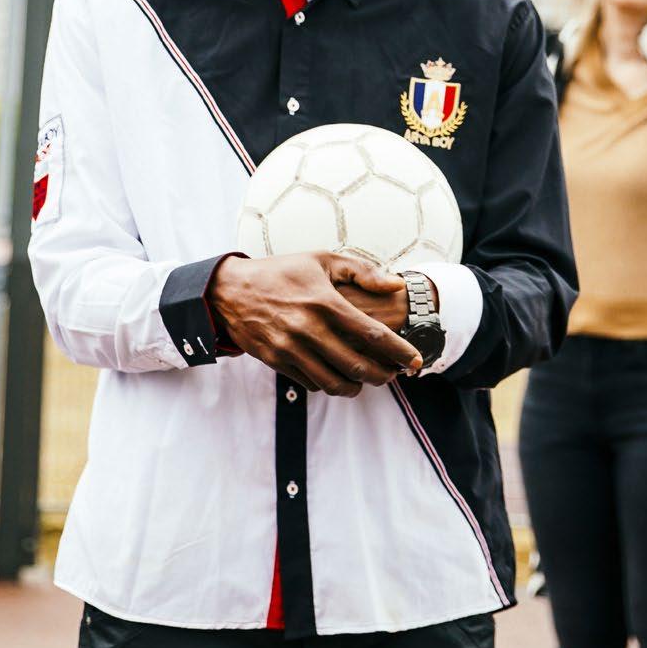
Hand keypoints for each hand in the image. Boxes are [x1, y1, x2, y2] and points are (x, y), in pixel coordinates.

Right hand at [208, 253, 420, 395]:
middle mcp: (308, 328)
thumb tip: (397, 284)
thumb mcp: (322, 260)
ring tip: (368, 380)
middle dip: (383, 376)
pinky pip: (311, 383)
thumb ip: (363, 271)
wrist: (231, 289)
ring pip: (334, 383)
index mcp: (325, 302)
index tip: (415, 360)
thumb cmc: (283, 272)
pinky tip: (339, 376)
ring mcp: (290, 348)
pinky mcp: (276, 361)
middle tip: (394, 374)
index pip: (372, 334)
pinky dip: (330, 384)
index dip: (399, 351)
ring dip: (358, 387)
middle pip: (357, 366)